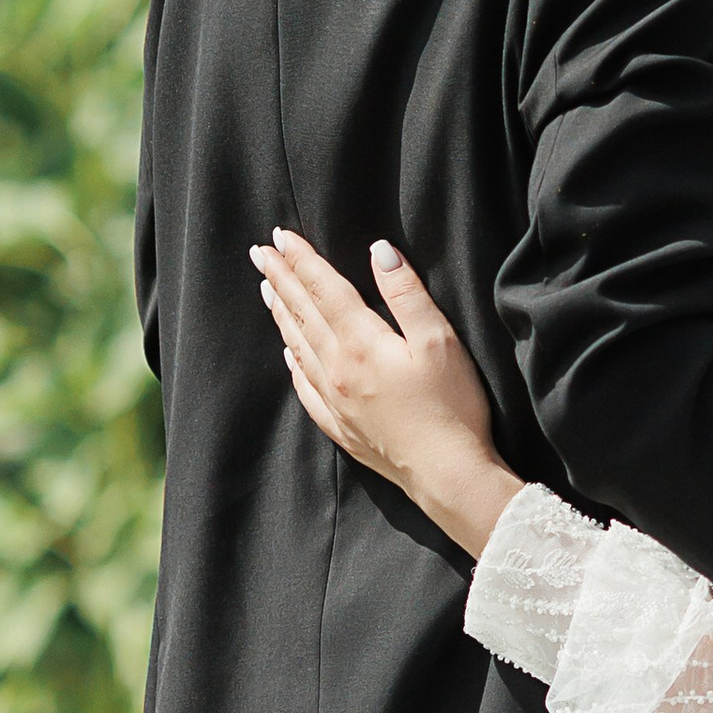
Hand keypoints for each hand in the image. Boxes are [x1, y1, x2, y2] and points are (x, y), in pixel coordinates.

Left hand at [251, 230, 521, 560]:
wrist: (447, 475)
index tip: (280, 236)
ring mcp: (335, 401)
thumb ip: (406, 293)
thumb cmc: (452, 406)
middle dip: (281, 279)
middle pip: (303, 314)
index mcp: (361, 343)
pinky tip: (288, 353)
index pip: (324, 290)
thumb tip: (379, 251)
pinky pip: (305, 388)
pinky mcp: (341, 427)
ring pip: (297, 347)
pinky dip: (293, 364)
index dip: (302, 260)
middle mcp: (338, 370)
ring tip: (266, 291)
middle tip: (260, 253)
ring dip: (281, 315)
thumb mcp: (439, 339)